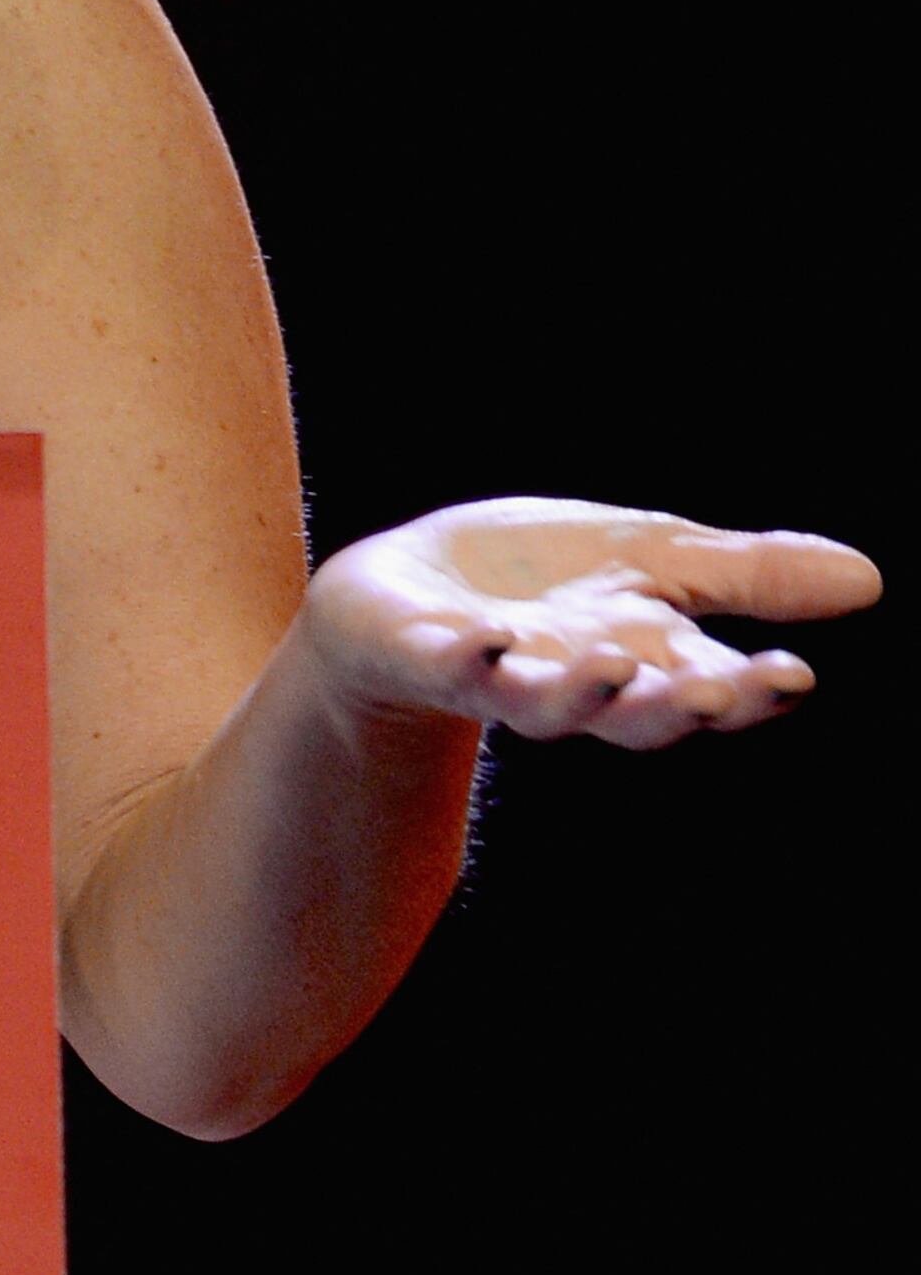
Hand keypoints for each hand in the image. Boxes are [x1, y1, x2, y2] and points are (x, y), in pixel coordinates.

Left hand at [303, 498, 881, 748]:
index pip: (712, 685)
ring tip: (609, 668)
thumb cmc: (539, 585)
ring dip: (579, 692)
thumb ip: (748, 577)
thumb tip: (868, 581)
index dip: (751, 690)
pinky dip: (467, 657)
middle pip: (637, 713)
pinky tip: (487, 639)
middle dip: (676, 706)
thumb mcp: (654, 561)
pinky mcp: (427, 654)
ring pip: (546, 704)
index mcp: (643, 659)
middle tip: (716, 695)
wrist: (406, 594)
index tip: (793, 677)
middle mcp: (578, 679)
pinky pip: (448, 666)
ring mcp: (501, 674)